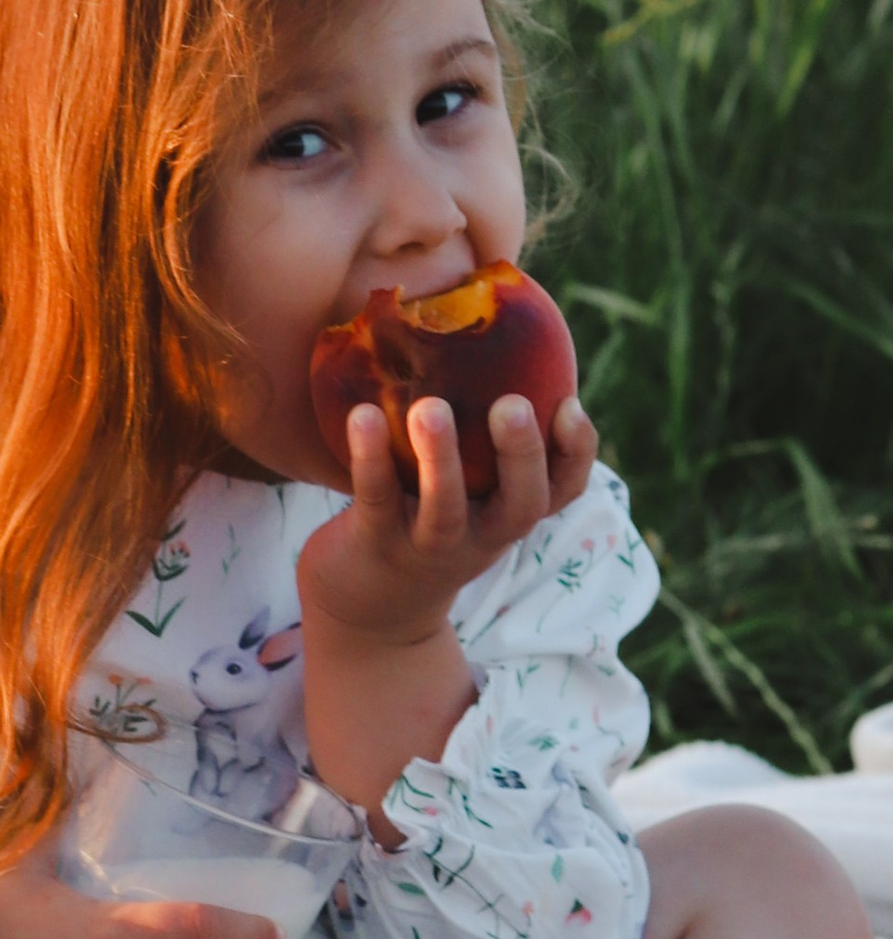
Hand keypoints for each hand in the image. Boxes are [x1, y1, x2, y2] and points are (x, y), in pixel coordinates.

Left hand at [299, 387, 595, 648]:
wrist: (365, 608)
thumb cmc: (422, 520)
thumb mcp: (465, 488)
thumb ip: (482, 435)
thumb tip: (478, 329)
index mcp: (508, 514)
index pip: (562, 489)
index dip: (576, 453)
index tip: (571, 406)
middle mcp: (481, 537)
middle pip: (520, 505)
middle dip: (522, 455)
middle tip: (512, 404)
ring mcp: (430, 547)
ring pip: (446, 508)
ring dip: (441, 458)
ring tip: (430, 408)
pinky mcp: (377, 546)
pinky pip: (377, 499)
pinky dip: (371, 458)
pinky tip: (362, 414)